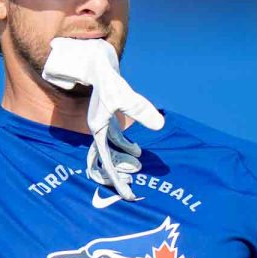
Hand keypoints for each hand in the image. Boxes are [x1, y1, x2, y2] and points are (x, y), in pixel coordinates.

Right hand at [42, 37, 163, 200]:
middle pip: (106, 160)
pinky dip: (125, 147)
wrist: (97, 62)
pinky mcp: (107, 119)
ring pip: (111, 151)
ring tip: (140, 167)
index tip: (126, 194)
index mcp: (97, 129)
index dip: (116, 179)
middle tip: (131, 192)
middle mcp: (97, 129)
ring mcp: (101, 125)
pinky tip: (138, 149)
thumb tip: (159, 126)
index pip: (106, 161)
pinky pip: (114, 140)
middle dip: (118, 176)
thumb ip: (141, 109)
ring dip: (123, 160)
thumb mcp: (125, 94)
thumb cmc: (107, 78)